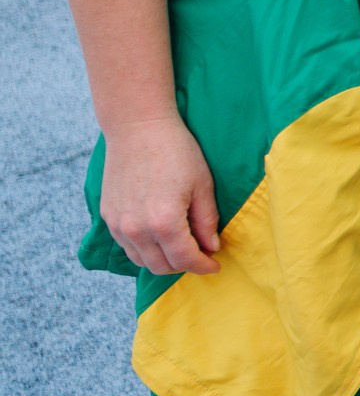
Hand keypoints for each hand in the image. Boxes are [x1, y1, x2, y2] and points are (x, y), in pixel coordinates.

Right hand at [100, 114, 220, 276]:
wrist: (138, 128)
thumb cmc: (176, 151)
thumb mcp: (202, 185)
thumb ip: (206, 221)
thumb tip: (211, 247)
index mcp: (164, 222)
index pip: (185, 259)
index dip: (203, 266)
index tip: (215, 265)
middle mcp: (136, 229)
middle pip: (161, 266)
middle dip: (184, 266)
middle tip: (201, 255)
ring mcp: (118, 225)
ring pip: (142, 261)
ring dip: (163, 261)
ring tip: (182, 248)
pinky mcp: (108, 217)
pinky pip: (127, 246)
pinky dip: (145, 250)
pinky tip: (160, 239)